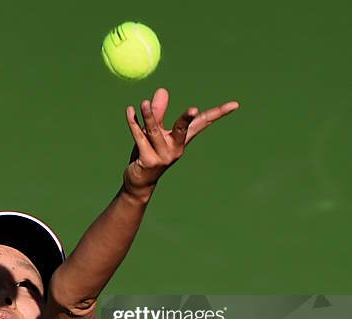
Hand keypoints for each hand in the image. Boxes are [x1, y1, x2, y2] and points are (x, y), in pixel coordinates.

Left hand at [123, 87, 239, 197]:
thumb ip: (157, 112)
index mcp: (181, 140)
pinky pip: (139, 138)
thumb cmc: (148, 153)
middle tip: (193, 109)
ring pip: (154, 131)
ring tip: (144, 103)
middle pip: (182, 129)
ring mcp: (162, 156)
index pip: (202, 123)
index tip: (235, 104)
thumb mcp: (154, 132)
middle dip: (187, 119)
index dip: (218, 113)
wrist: (139, 181)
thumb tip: (162, 90)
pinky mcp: (148, 160)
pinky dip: (133, 124)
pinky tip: (130, 111)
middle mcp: (175, 148)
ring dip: (149, 116)